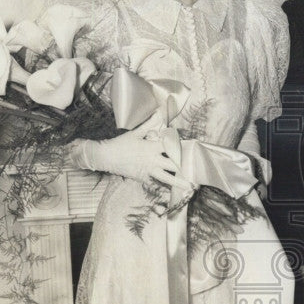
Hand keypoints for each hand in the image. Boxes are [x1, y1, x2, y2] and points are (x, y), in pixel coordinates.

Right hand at [68, 112, 188, 188]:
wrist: (106, 157)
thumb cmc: (121, 144)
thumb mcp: (136, 132)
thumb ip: (150, 124)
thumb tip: (159, 113)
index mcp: (152, 147)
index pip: (171, 147)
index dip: (182, 148)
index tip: (193, 151)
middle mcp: (152, 160)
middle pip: (173, 164)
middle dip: (185, 167)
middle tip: (197, 171)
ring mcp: (148, 170)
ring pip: (167, 178)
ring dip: (179, 182)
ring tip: (190, 186)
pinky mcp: (142, 178)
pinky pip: (155, 182)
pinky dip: (163, 185)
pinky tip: (173, 190)